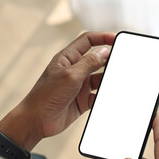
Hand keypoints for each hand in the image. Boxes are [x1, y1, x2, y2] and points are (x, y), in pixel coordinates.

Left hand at [0, 32, 114, 150]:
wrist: (36, 121)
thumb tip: (104, 51)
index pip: (88, 40)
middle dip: (109, 60)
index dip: (102, 37)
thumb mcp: (70, 75)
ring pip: (100, 78)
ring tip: (118, 80)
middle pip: (97, 59)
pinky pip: (98, 95)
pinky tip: (110, 97)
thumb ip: (89, 63)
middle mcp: (75, 70)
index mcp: (68, 58)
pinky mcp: (83, 100)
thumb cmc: (45, 96)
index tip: (116, 39)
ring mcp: (79, 85)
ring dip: (108, 80)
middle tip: (122, 61)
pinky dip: (105, 96)